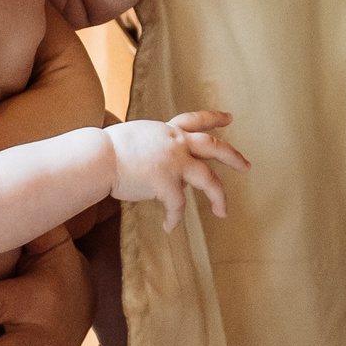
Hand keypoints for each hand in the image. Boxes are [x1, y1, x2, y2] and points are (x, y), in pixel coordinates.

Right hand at [111, 110, 247, 230]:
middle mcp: (176, 143)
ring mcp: (174, 162)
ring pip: (208, 179)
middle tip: (247, 166)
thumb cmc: (107, 150)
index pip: (195, 120)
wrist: (98, 158)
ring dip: (219, 197)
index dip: (214, 118)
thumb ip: (154, 145)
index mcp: (167, 131)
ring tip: (223, 212)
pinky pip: (177, 206)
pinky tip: (169, 227)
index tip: (230, 118)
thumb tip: (163, 163)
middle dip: (233, 156)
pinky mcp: (167, 183)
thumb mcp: (137, 137)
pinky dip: (174, 218)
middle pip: (214, 146)